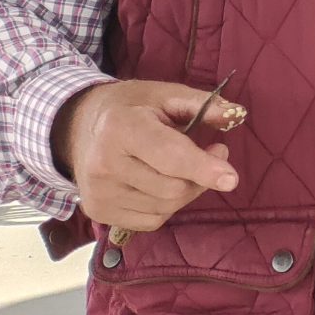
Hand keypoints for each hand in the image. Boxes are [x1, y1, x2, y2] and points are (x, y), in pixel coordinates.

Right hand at [50, 80, 241, 231]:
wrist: (78, 126)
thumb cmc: (133, 107)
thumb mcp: (166, 94)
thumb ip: (203, 104)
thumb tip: (236, 114)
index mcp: (121, 128)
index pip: (169, 156)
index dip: (203, 169)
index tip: (231, 179)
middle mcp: (104, 164)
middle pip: (173, 188)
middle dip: (202, 176)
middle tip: (213, 153)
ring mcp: (98, 192)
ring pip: (166, 208)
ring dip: (187, 191)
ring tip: (182, 166)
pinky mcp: (97, 212)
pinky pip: (151, 221)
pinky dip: (167, 206)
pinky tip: (160, 183)